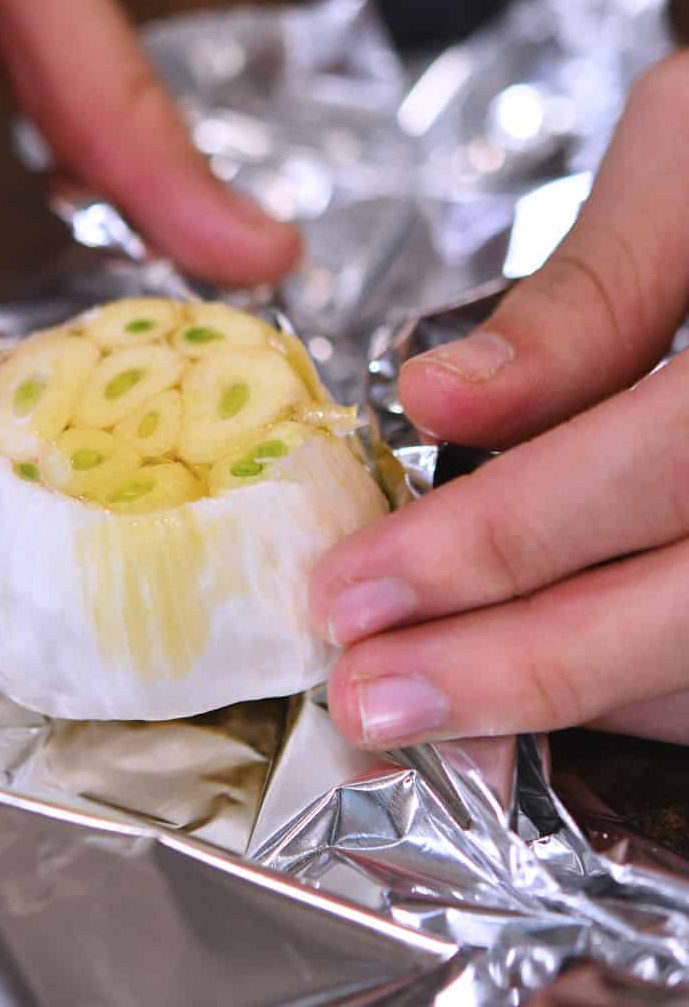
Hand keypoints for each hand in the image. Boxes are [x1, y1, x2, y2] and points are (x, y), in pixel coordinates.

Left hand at [312, 52, 688, 747]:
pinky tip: (548, 689)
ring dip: (580, 702)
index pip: (653, 464)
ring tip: (435, 711)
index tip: (353, 586)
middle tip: (367, 698)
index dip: (499, 539)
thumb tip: (439, 399)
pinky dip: (652, 690)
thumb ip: (583, 295)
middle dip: (521, 666)